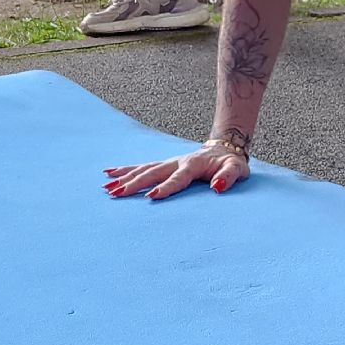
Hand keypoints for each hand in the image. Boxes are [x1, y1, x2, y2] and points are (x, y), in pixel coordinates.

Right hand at [102, 147, 249, 200]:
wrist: (226, 148)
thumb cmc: (231, 163)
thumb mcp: (237, 169)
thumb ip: (229, 177)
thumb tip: (218, 187)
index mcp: (194, 165)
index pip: (178, 178)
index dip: (166, 187)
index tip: (152, 196)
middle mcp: (177, 162)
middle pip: (153, 172)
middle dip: (135, 183)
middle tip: (116, 193)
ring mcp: (169, 162)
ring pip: (144, 169)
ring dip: (125, 178)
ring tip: (107, 187)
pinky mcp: (164, 164)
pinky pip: (142, 166)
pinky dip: (125, 169)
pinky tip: (109, 173)